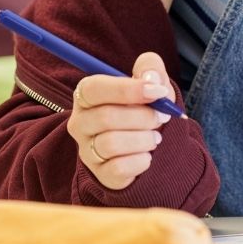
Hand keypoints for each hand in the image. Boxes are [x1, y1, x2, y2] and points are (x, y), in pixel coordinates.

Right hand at [66, 51, 174, 190]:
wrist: (148, 144)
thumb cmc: (144, 108)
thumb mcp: (150, 83)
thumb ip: (150, 69)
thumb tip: (152, 79)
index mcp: (86, 95)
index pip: (95, 88)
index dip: (127, 89)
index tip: (158, 91)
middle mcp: (80, 122)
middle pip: (105, 117)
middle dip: (143, 116)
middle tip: (162, 117)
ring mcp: (87, 150)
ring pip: (111, 144)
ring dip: (143, 139)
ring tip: (155, 138)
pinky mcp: (100, 174)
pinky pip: (118, 168)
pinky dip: (141, 161)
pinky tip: (147, 156)